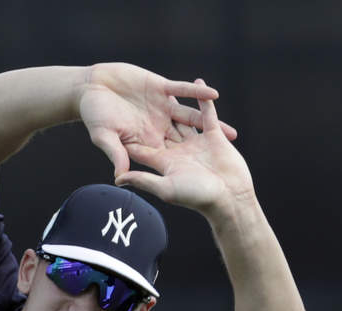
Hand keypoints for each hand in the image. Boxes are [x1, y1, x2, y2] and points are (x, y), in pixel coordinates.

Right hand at [79, 64, 238, 180]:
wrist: (90, 87)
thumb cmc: (93, 115)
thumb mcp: (104, 137)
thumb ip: (116, 154)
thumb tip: (121, 178)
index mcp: (147, 142)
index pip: (171, 159)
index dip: (188, 171)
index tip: (206, 185)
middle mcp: (158, 127)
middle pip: (189, 142)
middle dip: (208, 153)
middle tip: (228, 166)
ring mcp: (161, 107)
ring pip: (191, 118)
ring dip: (211, 125)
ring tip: (231, 135)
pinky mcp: (160, 88)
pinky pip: (182, 91)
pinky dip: (196, 93)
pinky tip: (213, 95)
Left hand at [112, 80, 254, 218]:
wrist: (230, 198)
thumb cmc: (196, 196)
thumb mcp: (165, 187)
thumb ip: (143, 179)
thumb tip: (117, 178)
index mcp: (164, 161)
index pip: (142, 147)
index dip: (126, 136)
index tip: (111, 123)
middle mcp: (178, 150)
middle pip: (160, 128)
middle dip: (147, 114)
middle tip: (131, 98)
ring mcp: (196, 142)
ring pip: (182, 117)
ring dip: (174, 102)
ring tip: (162, 84)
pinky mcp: (214, 136)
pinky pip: (206, 112)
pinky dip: (202, 98)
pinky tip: (197, 82)